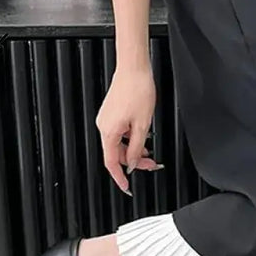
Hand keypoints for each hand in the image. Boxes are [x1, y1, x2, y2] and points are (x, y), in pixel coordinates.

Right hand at [96, 67, 159, 194]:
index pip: (112, 163)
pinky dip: (130, 140)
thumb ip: (137, 148)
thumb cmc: (138, 90)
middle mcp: (104, 127)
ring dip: (134, 150)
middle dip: (134, 162)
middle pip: (117, 155)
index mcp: (109, 132)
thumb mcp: (143, 125)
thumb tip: (134, 163)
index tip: (126, 187)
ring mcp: (106, 120)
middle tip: (150, 164)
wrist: (134, 68)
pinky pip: (119, 134)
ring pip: (119, 145)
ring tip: (149, 151)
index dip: (120, 178)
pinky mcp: (111, 114)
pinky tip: (142, 138)